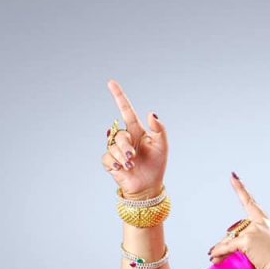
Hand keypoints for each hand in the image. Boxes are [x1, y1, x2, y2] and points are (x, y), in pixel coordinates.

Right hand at [102, 79, 168, 197]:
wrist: (149, 185)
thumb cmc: (157, 164)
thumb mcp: (162, 146)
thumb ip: (159, 129)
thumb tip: (151, 113)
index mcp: (137, 131)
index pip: (126, 111)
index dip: (119, 97)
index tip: (111, 83)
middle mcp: (126, 138)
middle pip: (119, 134)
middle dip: (126, 146)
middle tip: (134, 157)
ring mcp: (117, 150)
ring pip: (112, 146)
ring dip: (123, 157)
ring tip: (131, 166)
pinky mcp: (111, 162)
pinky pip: (107, 157)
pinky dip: (115, 163)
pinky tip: (122, 169)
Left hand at [209, 173, 269, 268]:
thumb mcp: (269, 248)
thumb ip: (253, 243)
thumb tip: (229, 246)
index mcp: (266, 222)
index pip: (251, 203)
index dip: (240, 189)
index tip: (233, 176)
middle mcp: (260, 223)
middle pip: (236, 230)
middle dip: (226, 243)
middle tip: (215, 254)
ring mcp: (254, 230)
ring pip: (230, 239)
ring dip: (221, 250)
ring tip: (214, 259)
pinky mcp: (247, 240)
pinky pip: (228, 246)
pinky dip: (219, 253)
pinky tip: (213, 258)